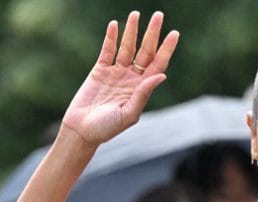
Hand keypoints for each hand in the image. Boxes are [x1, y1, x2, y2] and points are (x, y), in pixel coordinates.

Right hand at [62, 12, 178, 147]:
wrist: (82, 130)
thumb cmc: (107, 128)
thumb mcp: (128, 114)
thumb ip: (143, 95)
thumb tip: (161, 75)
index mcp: (141, 90)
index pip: (157, 65)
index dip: (166, 49)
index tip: (174, 33)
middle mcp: (131, 79)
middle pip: (145, 52)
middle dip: (152, 34)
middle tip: (159, 15)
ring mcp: (115, 73)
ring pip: (127, 48)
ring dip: (132, 31)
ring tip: (135, 14)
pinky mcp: (99, 70)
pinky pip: (107, 50)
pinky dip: (111, 38)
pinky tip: (115, 25)